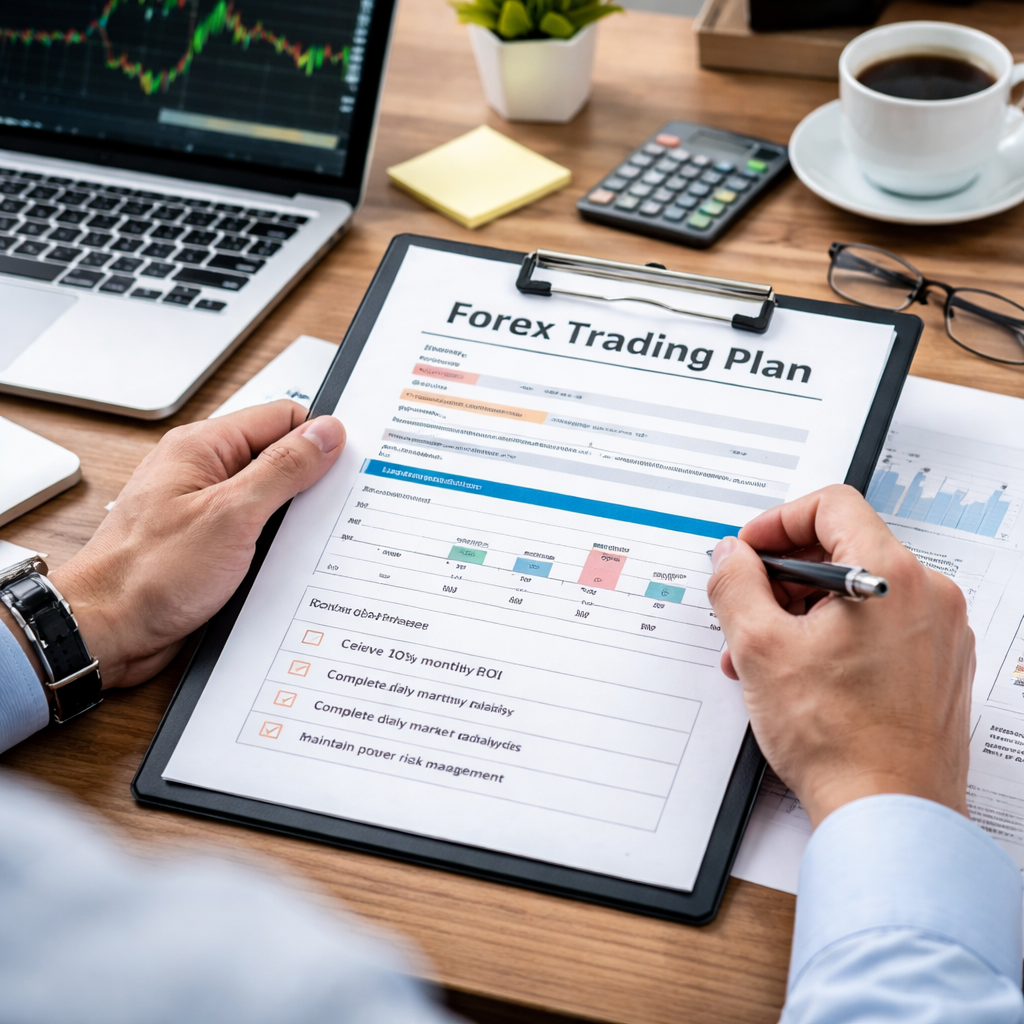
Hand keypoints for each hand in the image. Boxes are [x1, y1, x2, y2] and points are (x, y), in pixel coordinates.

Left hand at [49, 401, 344, 688]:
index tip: (344, 468)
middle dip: (309, 484)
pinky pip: (257, 532)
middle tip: (327, 512)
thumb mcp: (232, 514)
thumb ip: (283, 468)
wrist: (106, 631)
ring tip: (299, 544)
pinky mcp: (209, 544)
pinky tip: (283, 565)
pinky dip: (275, 546)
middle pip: (279, 458)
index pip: (282, 417)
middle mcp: (203, 473)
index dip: (319, 439)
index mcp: (203, 448)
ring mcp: (206, 509)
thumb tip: (326, 433)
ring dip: (292, 521)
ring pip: (272, 500)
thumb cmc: (148, 574)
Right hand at [706, 484, 973, 827]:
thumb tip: (731, 555)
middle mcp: (928, 597)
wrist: (888, 813)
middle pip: (842, 550)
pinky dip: (832, 637)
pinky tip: (797, 674)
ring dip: (800, 613)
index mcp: (893, 575)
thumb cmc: (839, 740)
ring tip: (761, 657)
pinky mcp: (937, 667)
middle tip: (744, 610)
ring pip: (856, 593)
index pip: (831, 505)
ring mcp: (939, 634)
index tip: (749, 551)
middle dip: (780, 578)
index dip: (777, 521)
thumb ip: (735, 583)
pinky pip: (877, 627)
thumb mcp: (759, 648)